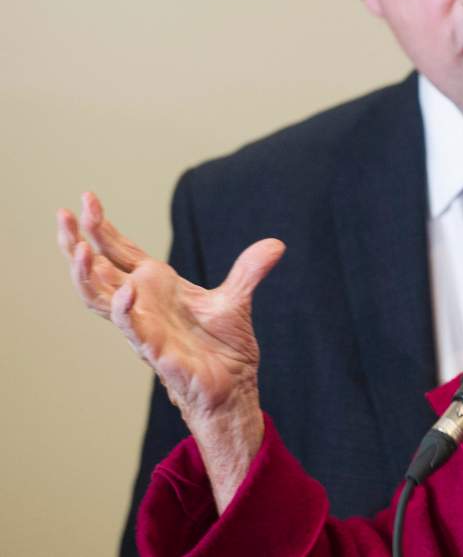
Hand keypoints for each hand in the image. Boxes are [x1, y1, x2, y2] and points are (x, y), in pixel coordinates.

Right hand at [56, 192, 282, 509]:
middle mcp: (143, 306)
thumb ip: (249, 271)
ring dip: (88, 277)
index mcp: (156, 288)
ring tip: (80, 249)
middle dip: (77, 244)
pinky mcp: (158, 352)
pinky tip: (126, 290)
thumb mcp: (236, 300)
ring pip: (102, 301)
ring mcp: (145, 328)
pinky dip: (127, 312)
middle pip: (97, 273)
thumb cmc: (223, 347)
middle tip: (63, 216)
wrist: (233, 387)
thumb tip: (276, 245)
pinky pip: (135, 331)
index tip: (87, 198)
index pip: (120, 253)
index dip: (102, 228)